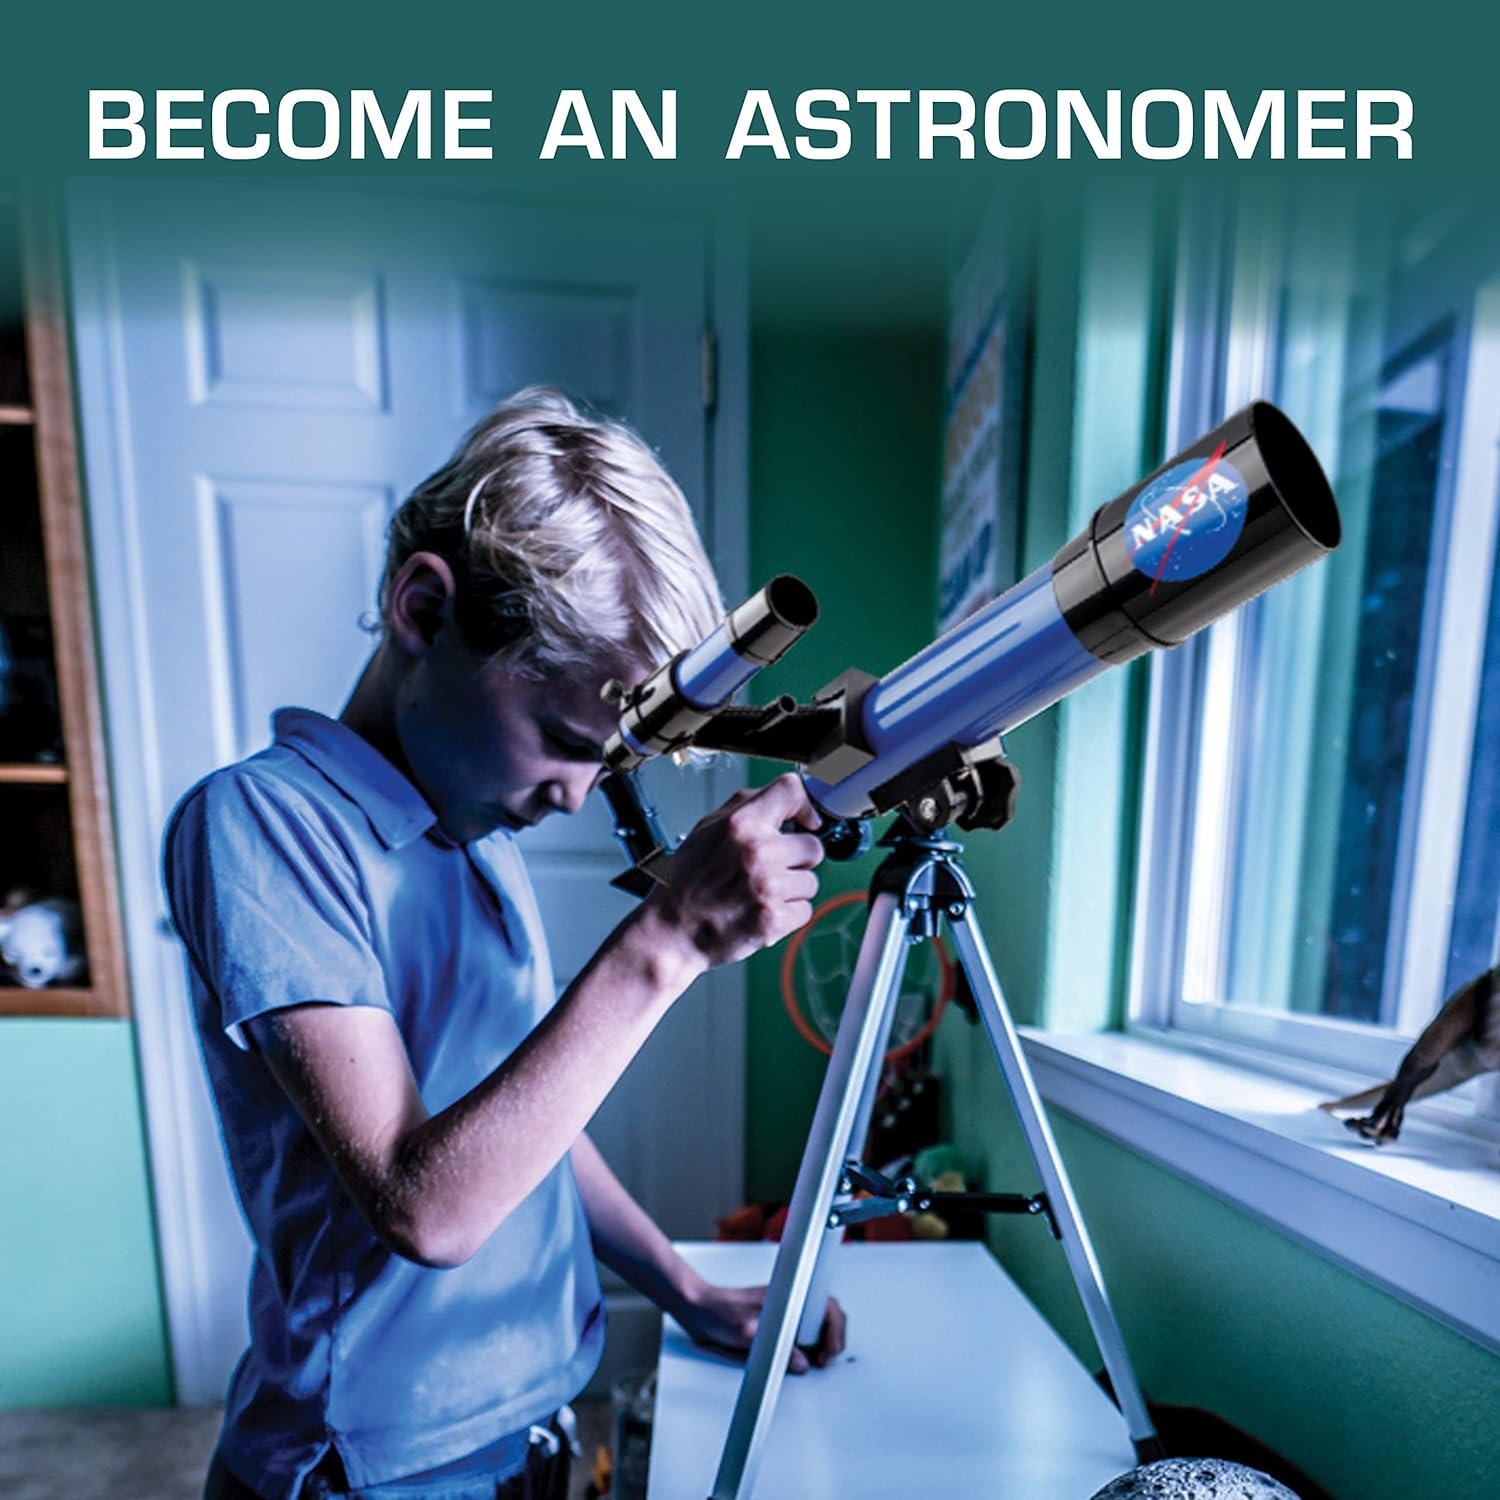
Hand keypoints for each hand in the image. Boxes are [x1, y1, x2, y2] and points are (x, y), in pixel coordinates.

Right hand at [644, 773, 823, 969]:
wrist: (672, 931)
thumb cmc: (687, 882)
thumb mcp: (707, 829)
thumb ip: (746, 808)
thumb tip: (785, 801)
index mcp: (741, 824)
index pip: (790, 790)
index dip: (805, 805)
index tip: (807, 821)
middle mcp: (757, 851)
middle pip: (813, 846)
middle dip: (796, 860)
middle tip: (769, 870)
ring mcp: (768, 887)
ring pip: (810, 882)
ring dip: (792, 890)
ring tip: (759, 894)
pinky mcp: (774, 919)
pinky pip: (805, 911)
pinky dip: (787, 915)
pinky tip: (761, 911)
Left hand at [676, 1280, 846, 1373]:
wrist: (697, 1311)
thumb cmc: (719, 1310)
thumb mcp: (747, 1332)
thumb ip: (775, 1348)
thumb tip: (800, 1362)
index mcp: (788, 1295)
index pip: (826, 1305)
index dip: (834, 1329)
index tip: (828, 1350)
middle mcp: (789, 1303)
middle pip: (826, 1315)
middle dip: (833, 1338)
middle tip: (823, 1359)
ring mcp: (784, 1314)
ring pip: (816, 1326)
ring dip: (821, 1343)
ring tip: (816, 1361)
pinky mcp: (776, 1326)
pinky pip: (800, 1337)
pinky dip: (807, 1349)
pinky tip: (801, 1360)